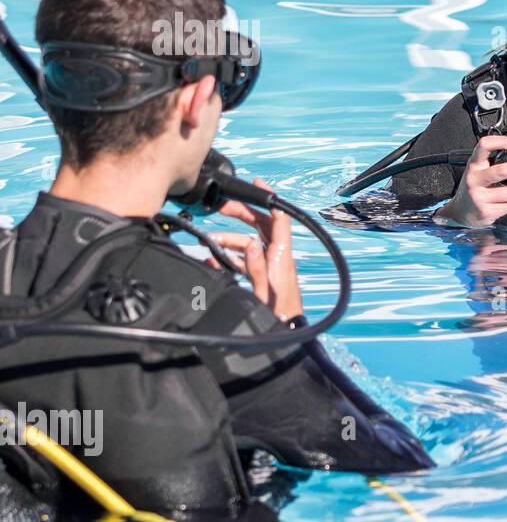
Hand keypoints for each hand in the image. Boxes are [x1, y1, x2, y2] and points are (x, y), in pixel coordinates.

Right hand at [207, 177, 303, 320]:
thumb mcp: (265, 293)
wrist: (283, 336)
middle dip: (242, 215)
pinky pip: (245, 262)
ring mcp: (270, 268)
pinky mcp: (262, 279)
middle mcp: (278, 259)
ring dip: (229, 241)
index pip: (281, 221)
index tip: (258, 184)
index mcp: (282, 258)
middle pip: (261, 228)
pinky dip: (230, 258)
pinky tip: (214, 260)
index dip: (271, 200)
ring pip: (249, 245)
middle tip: (222, 208)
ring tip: (208, 243)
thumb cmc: (277, 318)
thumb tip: (251, 245)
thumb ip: (258, 269)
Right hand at [437, 135, 506, 228]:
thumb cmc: (475, 189)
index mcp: (474, 166)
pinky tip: (501, 205)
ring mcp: (479, 196)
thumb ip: (496, 165)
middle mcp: (475, 179)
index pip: (485, 146)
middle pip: (503, 170)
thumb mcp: (480, 172)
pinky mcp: (485, 211)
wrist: (459, 213)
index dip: (502, 142)